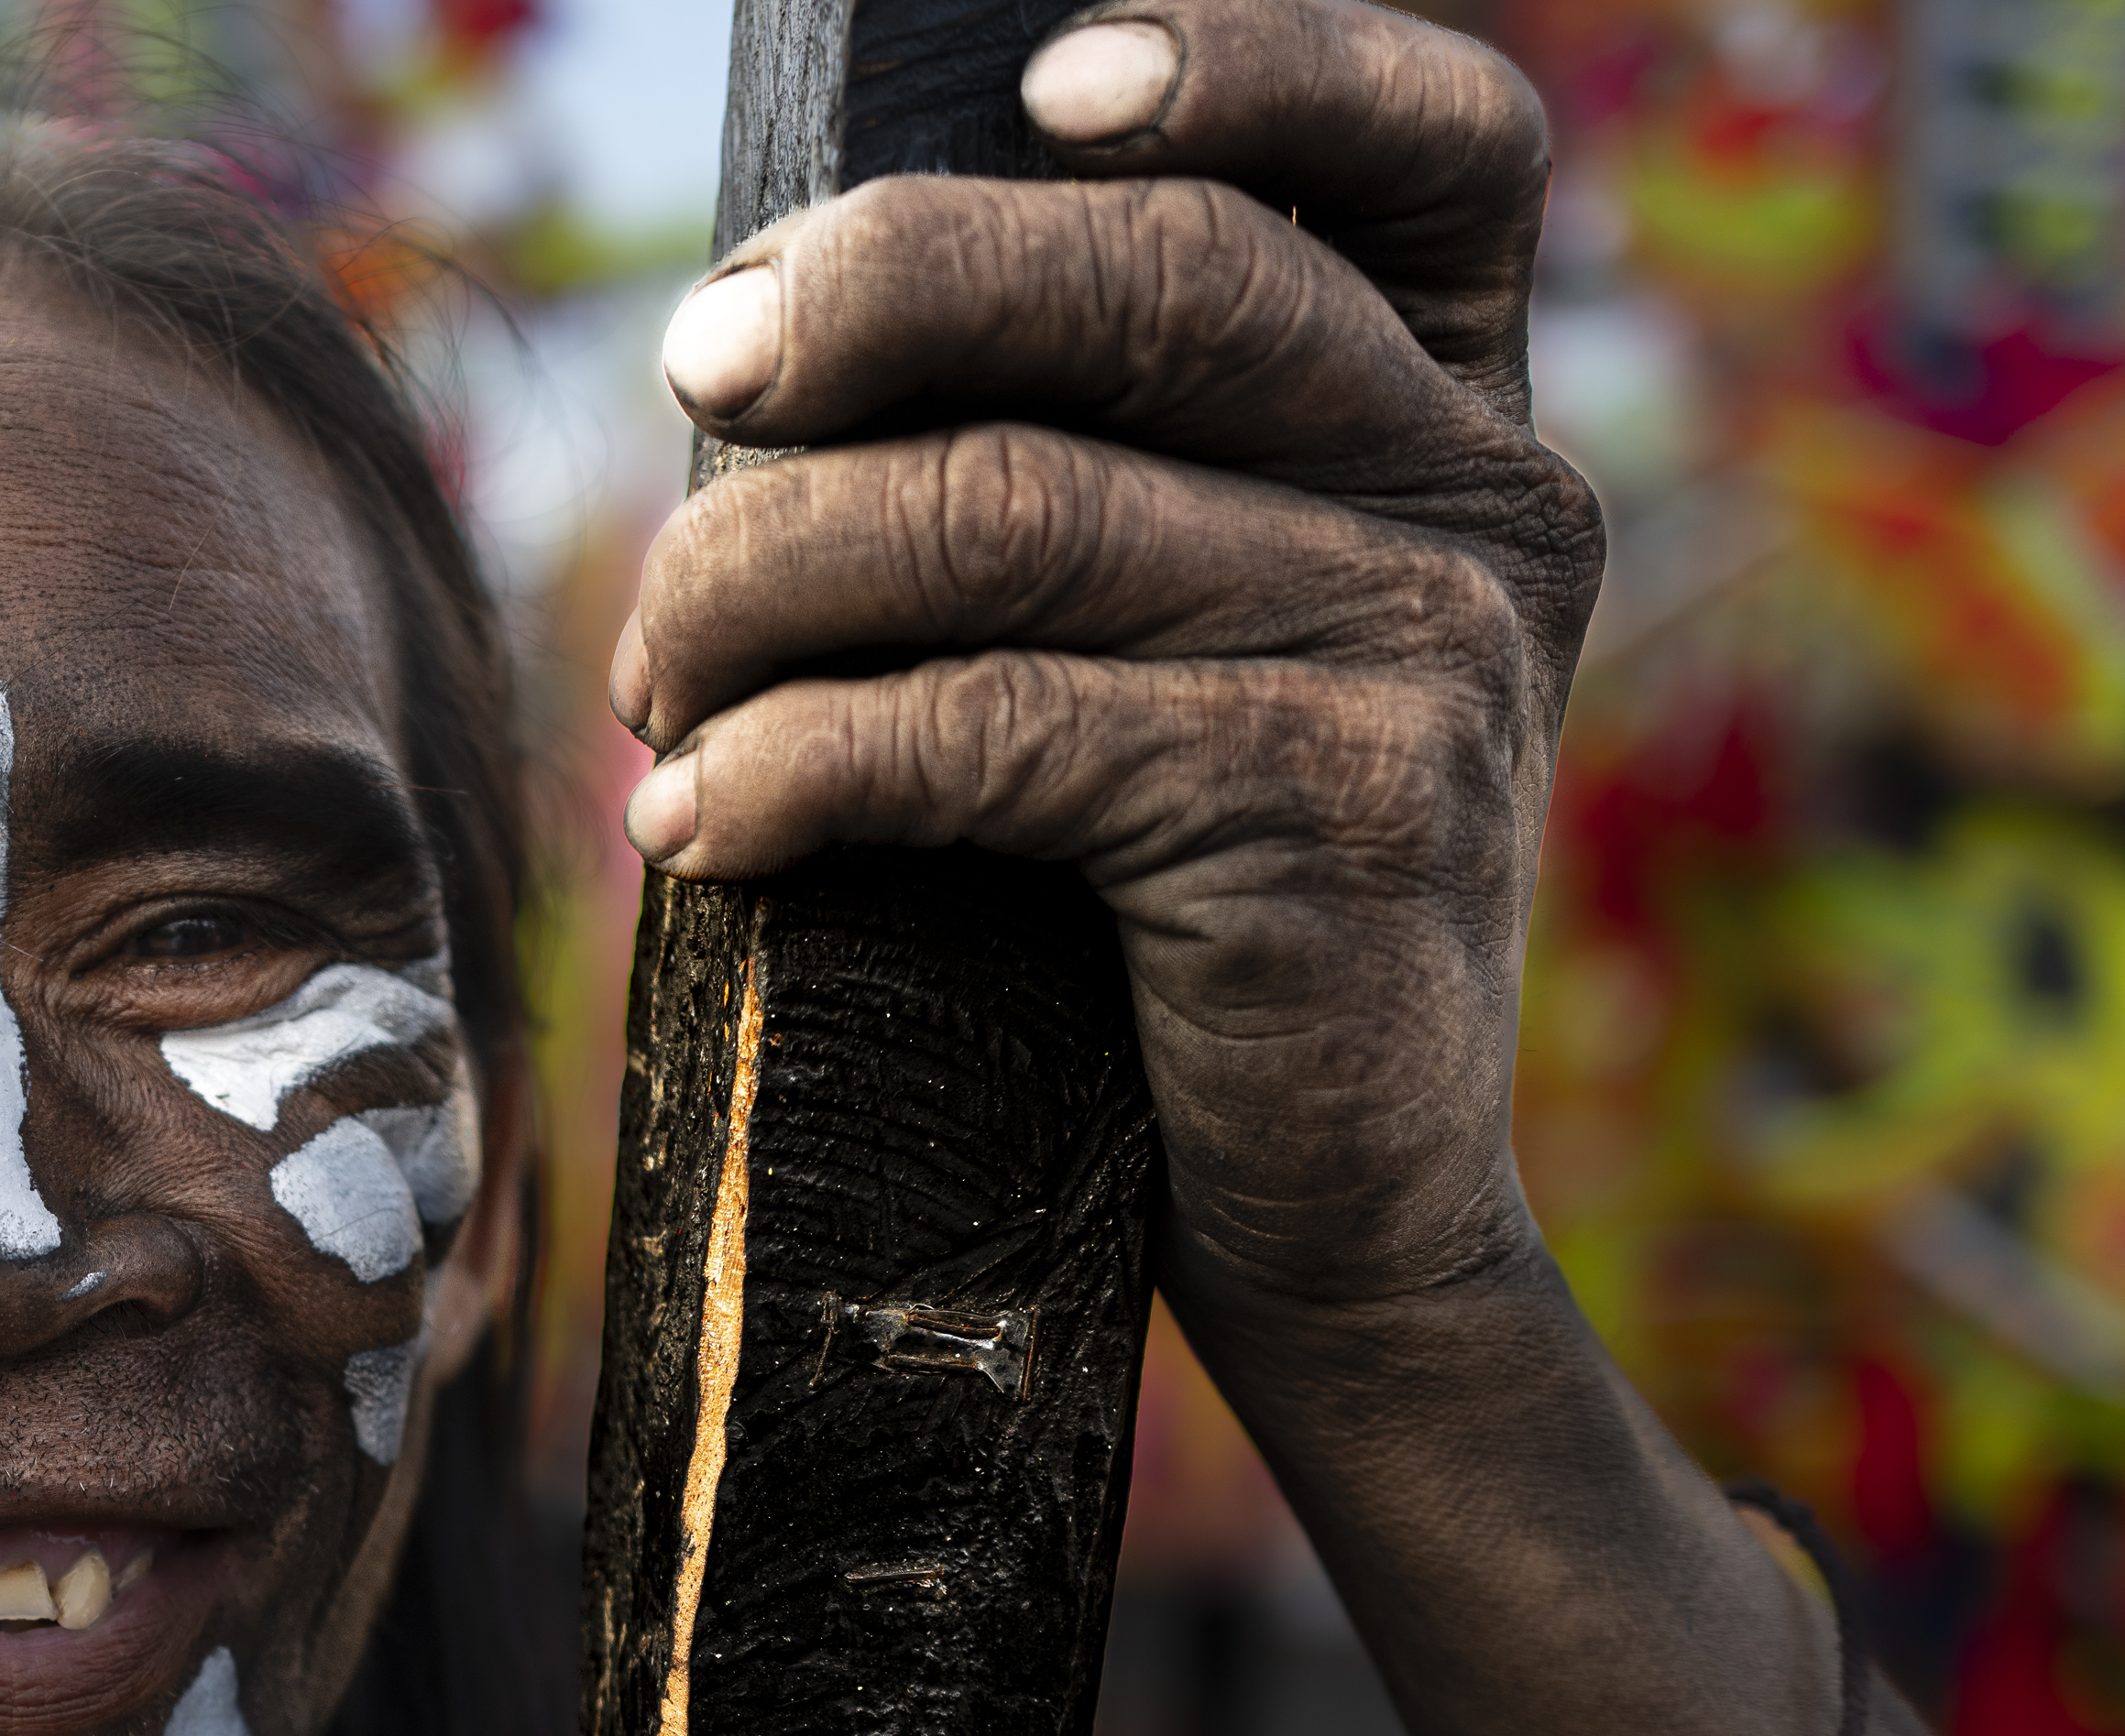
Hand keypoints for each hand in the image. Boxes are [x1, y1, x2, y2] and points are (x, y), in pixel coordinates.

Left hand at [610, 0, 1601, 1313]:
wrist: (1344, 1229)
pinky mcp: (1335, 816)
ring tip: (643, 679)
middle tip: (697, 371)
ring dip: (762, 575)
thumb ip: (1105, 481)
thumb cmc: (1195, 928)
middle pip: (1167, 275)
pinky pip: (992, 725)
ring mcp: (1430, 654)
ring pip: (1019, 507)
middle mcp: (1481, 504)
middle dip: (883, 292)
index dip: (1246, 59)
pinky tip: (696, 824)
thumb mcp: (1196, 662)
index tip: (1032, 84)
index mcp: (1462, 420)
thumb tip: (773, 352)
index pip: (1429, 144)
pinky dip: (794, 764)